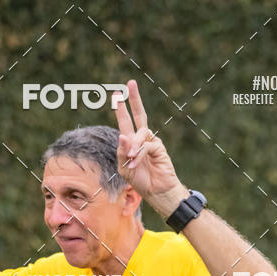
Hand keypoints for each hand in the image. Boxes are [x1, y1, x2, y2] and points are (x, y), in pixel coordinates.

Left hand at [114, 80, 185, 217]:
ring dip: (132, 145)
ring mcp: (152, 142)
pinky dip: (139, 154)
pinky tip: (135, 162)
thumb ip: (121, 152)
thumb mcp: (124, 167)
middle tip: (130, 84)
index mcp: (131, 142)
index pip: (127, 121)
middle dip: (134, 99)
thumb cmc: (140, 181)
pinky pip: (146, 146)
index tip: (117, 93)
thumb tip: (122, 135)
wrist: (156, 192)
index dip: (122, 108)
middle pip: (139, 115)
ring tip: (130, 158)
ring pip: (140, 134)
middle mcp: (142, 139)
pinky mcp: (159, 148)